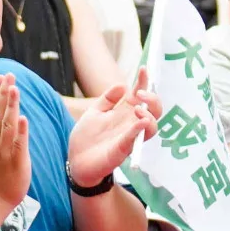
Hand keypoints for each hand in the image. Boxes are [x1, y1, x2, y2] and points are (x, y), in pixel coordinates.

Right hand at [0, 74, 31, 209]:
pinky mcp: (15, 160)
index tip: (2, 78)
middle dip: (3, 94)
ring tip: (14, 89)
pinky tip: (22, 118)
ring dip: (10, 106)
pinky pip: (17, 143)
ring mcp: (3, 150)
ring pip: (6, 124)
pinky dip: (19, 131)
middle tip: (9, 76)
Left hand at [67, 68, 159, 187]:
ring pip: (151, 126)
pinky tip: (141, 121)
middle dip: (152, 98)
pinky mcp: (123, 149)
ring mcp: (129, 137)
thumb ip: (107, 99)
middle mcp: (130, 124)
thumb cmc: (86, 138)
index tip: (144, 69)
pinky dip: (140, 129)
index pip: (139, 96)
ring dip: (149, 115)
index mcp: (123, 114)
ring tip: (138, 109)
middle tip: (140, 92)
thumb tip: (122, 84)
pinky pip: (135, 138)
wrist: (76, 162)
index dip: (143, 82)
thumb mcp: (94, 113)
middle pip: (153, 110)